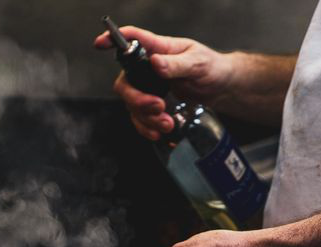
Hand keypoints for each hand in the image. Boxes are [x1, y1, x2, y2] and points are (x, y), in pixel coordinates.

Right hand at [94, 26, 235, 140]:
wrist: (220, 88)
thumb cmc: (211, 67)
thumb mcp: (198, 62)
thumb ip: (175, 64)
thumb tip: (155, 62)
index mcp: (158, 50)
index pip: (132, 40)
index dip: (113, 39)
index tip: (100, 43)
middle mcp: (148, 68)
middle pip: (125, 83)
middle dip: (137, 100)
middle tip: (158, 107)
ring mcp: (148, 87)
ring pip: (131, 105)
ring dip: (146, 118)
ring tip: (168, 123)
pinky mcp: (152, 104)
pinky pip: (139, 118)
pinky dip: (146, 128)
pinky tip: (159, 132)